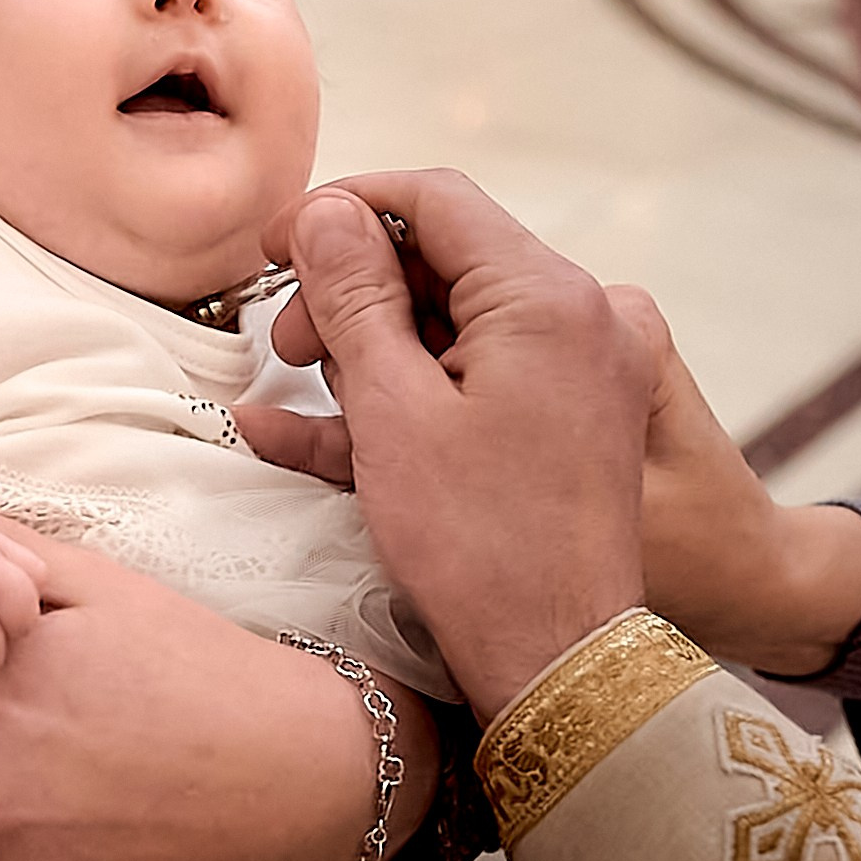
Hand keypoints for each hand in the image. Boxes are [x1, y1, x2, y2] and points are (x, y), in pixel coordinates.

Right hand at [246, 266, 860, 679]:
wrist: (559, 659)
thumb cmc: (477, 546)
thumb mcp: (392, 409)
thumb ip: (355, 296)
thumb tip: (325, 212)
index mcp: (548, 298)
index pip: (434, 201)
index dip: (342, 210)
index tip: (274, 247)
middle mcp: (585, 316)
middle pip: (446, 260)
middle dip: (354, 293)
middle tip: (284, 349)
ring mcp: (586, 369)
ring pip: (458, 320)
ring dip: (377, 347)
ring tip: (306, 399)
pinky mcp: (575, 417)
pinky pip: (482, 375)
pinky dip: (416, 390)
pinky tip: (321, 425)